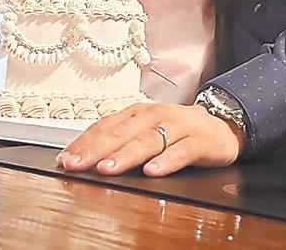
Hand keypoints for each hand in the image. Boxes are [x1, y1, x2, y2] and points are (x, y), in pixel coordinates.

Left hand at [56, 102, 244, 177]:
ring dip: (125, 155)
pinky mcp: (198, 140)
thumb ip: (119, 141)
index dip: (84, 143)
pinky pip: (181, 151)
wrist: (220, 125)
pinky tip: (152, 172)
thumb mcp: (146, 130)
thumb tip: (83, 158)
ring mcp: (177, 126)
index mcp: (137, 113)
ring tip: (107, 168)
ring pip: (147, 140)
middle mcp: (155, 115)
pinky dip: (166, 161)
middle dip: (96, 149)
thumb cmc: (176, 130)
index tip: (65, 160)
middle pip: (121, 132)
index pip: (105, 126)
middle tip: (76, 165)